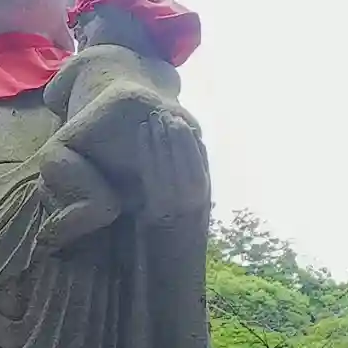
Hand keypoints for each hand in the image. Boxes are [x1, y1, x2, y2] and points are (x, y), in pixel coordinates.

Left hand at [137, 110, 208, 224]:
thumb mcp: (205, 185)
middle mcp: (182, 187)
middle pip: (173, 151)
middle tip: (161, 114)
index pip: (190, 152)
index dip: (182, 134)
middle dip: (166, 130)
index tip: (177, 120)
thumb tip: (195, 137)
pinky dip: (144, 145)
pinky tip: (143, 131)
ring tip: (152, 118)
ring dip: (154, 134)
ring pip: (158, 154)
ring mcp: (164, 190)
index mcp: (199, 184)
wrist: (176, 234)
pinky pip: (145, 163)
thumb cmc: (192, 205)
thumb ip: (201, 162)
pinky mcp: (149, 192)